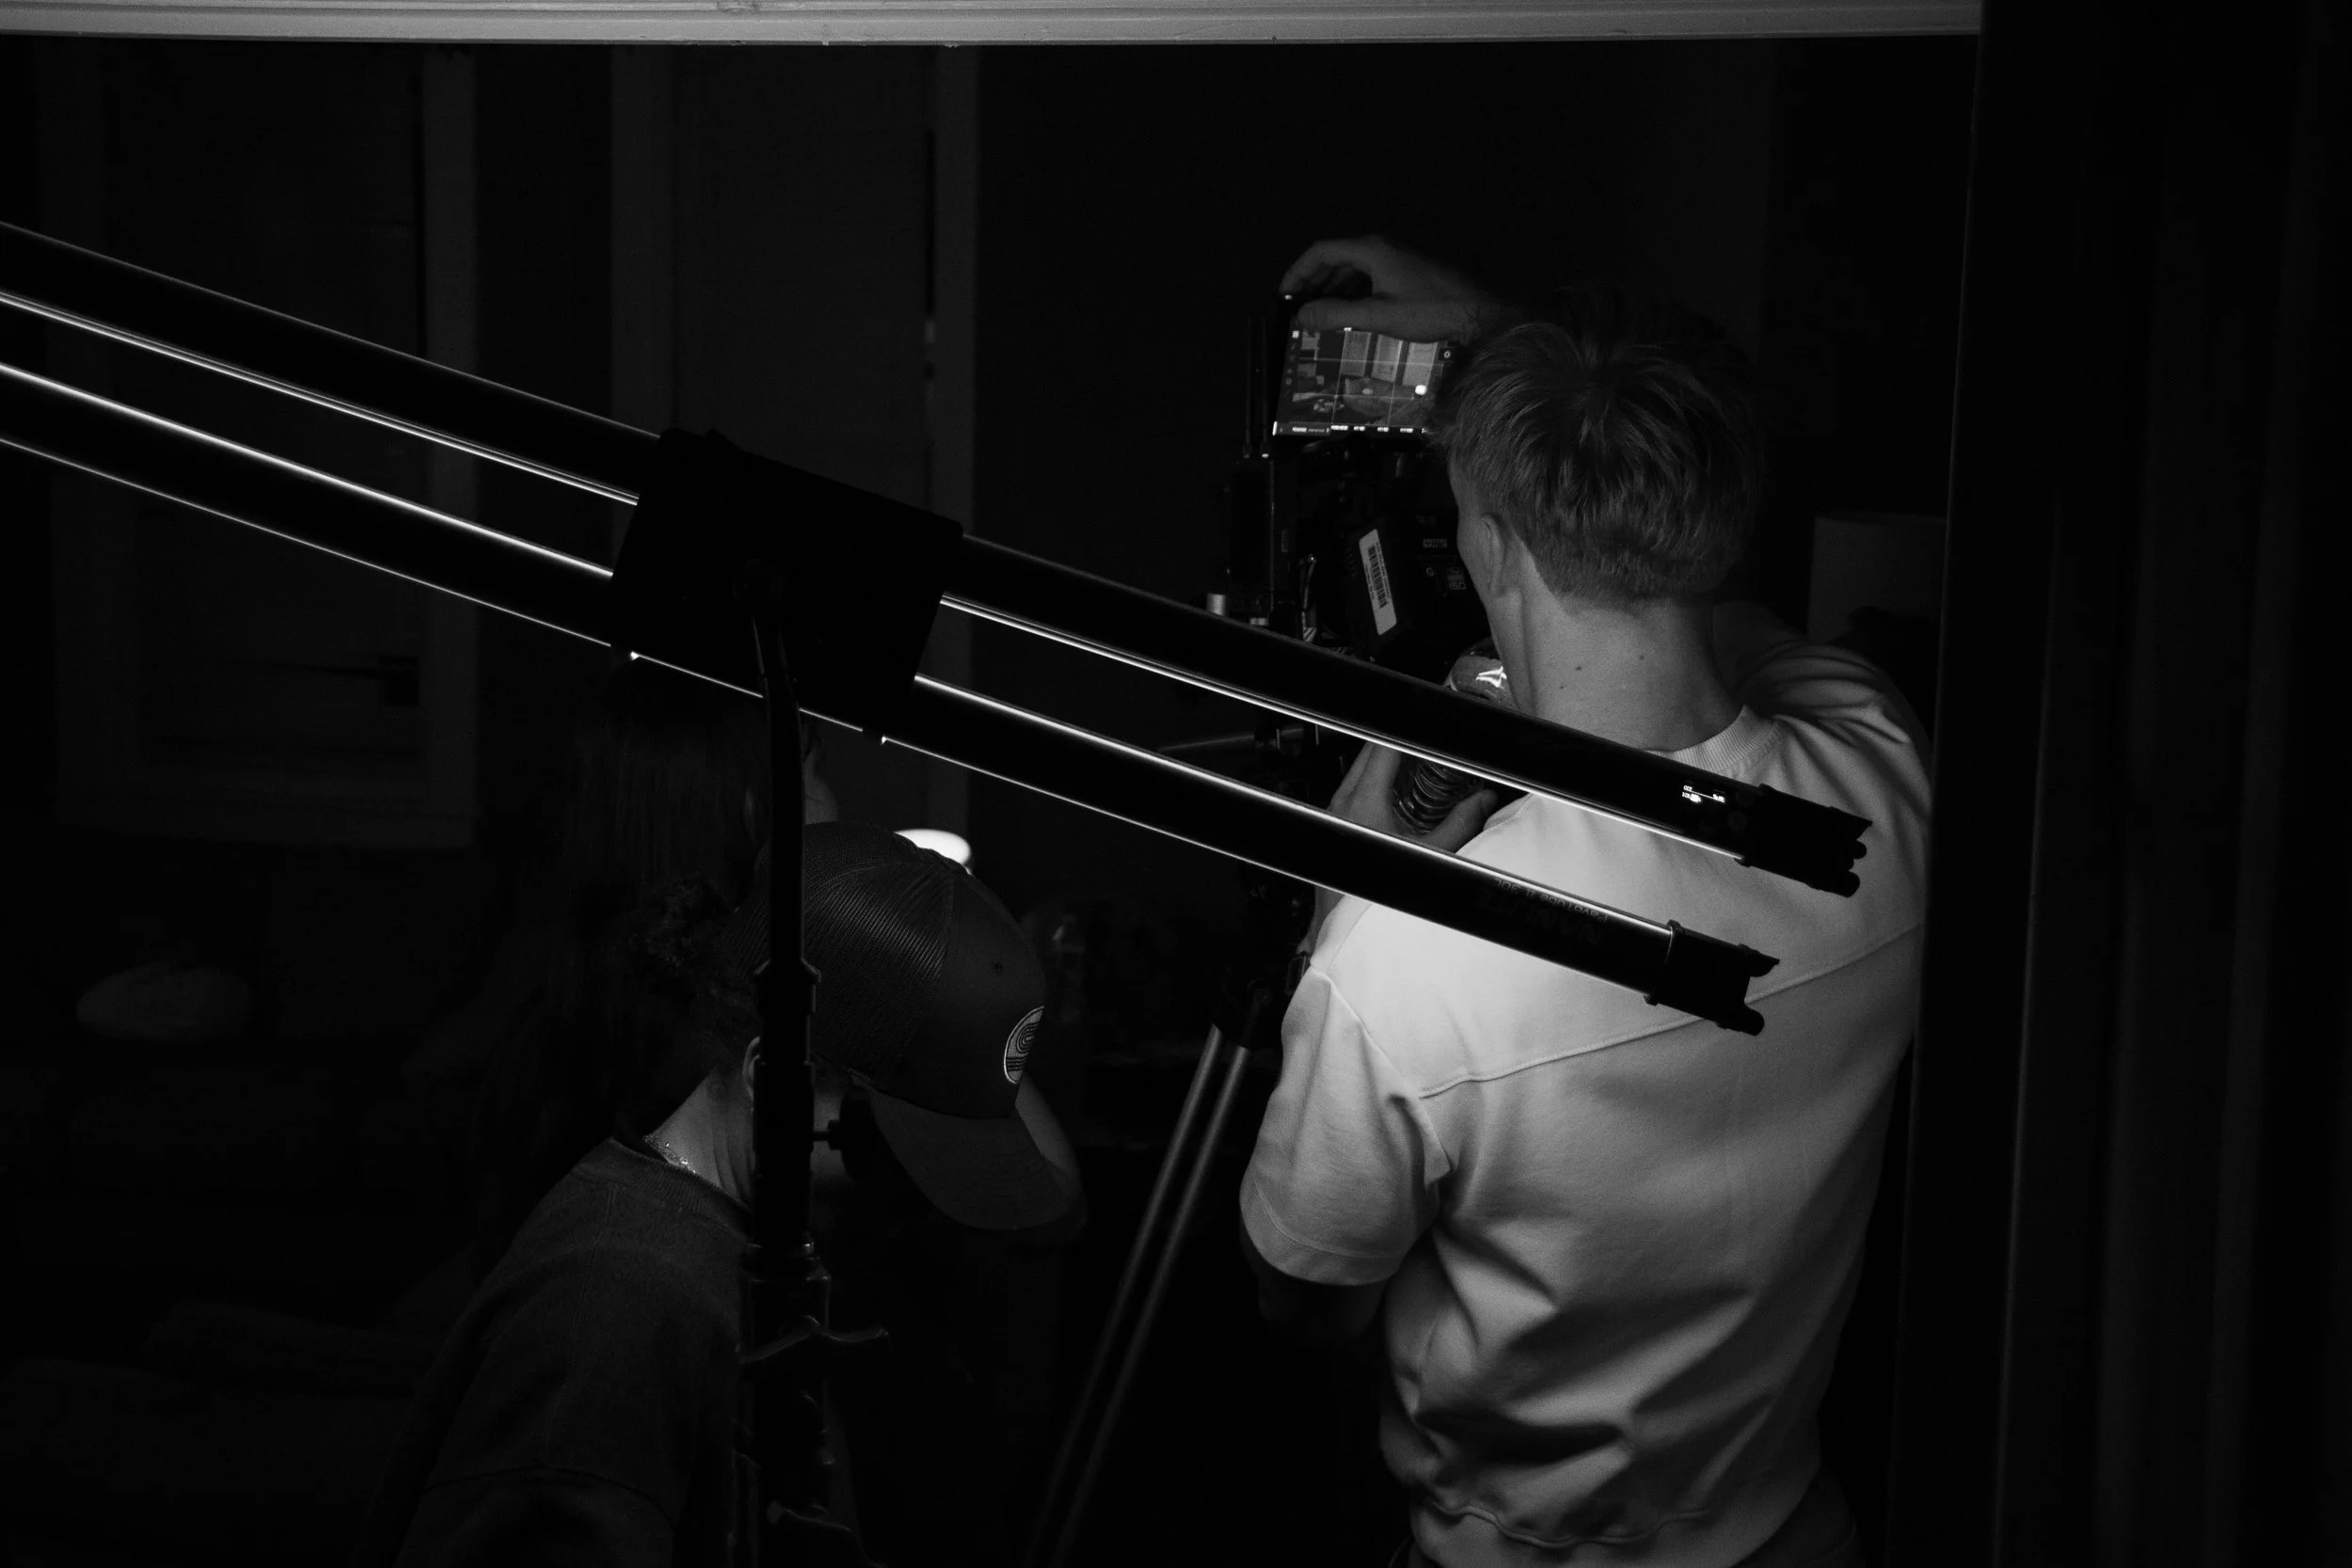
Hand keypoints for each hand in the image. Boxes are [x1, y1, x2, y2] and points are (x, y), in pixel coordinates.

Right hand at [1279, 235, 1497, 340]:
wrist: (1476, 312)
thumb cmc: (1431, 310)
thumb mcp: (1378, 315)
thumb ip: (1336, 314)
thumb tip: (1302, 314)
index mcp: (1370, 249)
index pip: (1321, 251)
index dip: (1297, 272)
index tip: (1284, 293)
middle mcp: (1380, 247)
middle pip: (1334, 258)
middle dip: (1312, 283)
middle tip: (1297, 307)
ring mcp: (1393, 258)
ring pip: (1351, 269)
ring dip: (1331, 289)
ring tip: (1318, 314)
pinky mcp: (1404, 272)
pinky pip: (1367, 277)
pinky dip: (1350, 292)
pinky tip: (1347, 313)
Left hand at [1307, 742, 1501, 935]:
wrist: (1344, 926)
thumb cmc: (1378, 894)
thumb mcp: (1431, 855)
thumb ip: (1461, 824)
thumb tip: (1483, 801)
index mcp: (1364, 802)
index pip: (1383, 745)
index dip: (1407, 730)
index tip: (1426, 726)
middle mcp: (1342, 802)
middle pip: (1368, 751)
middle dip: (1397, 741)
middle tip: (1424, 741)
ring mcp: (1332, 813)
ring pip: (1358, 770)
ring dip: (1384, 761)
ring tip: (1412, 761)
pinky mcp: (1331, 826)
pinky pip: (1353, 789)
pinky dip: (1374, 782)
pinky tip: (1393, 793)